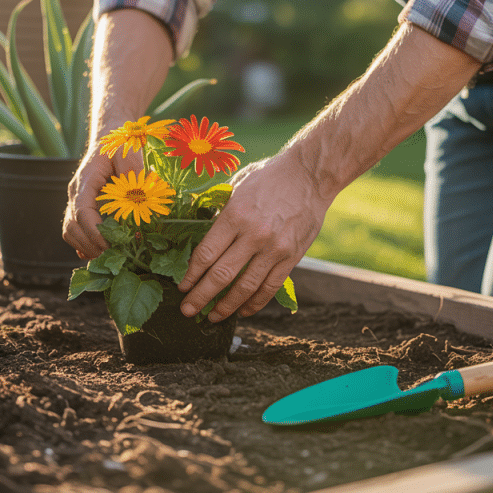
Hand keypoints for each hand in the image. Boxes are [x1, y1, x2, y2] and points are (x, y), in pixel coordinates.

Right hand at [63, 148, 141, 258]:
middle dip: (91, 244)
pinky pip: (75, 232)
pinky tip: (101, 252)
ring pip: (70, 231)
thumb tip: (141, 192)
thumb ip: (133, 170)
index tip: (110, 245)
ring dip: (86, 247)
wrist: (108, 139)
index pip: (82, 211)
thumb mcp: (128, 152)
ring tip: (109, 257)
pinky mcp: (82, 209)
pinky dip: (84, 245)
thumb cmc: (119, 144)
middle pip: (72, 226)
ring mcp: (77, 202)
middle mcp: (77, 193)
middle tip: (114, 255)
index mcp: (86, 181)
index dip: (95, 232)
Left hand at [178, 153, 329, 320]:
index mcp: (235, 215)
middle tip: (187, 310)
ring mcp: (274, 248)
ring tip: (212, 317)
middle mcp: (254, 234)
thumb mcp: (237, 186)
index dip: (191, 275)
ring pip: (245, 287)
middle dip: (200, 297)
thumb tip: (201, 235)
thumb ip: (220, 213)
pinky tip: (243, 311)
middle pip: (221, 275)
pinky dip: (255, 303)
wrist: (310, 174)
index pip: (206, 254)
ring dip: (226, 306)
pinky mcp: (292, 256)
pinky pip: (270, 287)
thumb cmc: (269, 177)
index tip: (182, 287)